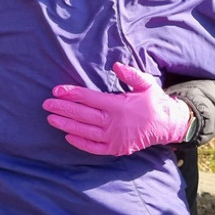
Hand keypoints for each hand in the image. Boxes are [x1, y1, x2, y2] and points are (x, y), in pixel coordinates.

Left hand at [43, 62, 191, 155]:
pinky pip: (94, 148)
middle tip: (46, 104)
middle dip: (62, 109)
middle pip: (82, 115)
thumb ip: (131, 74)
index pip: (89, 98)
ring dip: (66, 124)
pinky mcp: (116, 149)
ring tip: (51, 119)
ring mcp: (114, 138)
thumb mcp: (146, 84)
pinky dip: (80, 143)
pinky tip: (67, 136)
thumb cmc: (154, 102)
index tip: (57, 90)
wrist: (168, 125)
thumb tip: (115, 66)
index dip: (71, 94)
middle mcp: (114, 123)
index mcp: (118, 105)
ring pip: (84, 131)